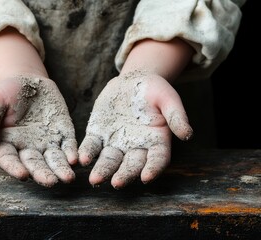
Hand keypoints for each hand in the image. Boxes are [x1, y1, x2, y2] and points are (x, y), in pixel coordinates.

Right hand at [0, 74, 77, 186]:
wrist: (28, 80)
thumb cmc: (7, 92)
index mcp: (7, 143)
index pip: (9, 160)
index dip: (14, 168)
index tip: (23, 175)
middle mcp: (27, 147)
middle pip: (34, 164)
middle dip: (43, 174)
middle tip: (51, 182)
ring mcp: (46, 142)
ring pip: (54, 160)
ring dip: (61, 169)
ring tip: (68, 178)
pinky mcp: (62, 133)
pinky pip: (68, 145)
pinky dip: (72, 153)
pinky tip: (76, 160)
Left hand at [78, 70, 192, 188]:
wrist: (131, 81)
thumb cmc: (154, 90)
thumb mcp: (168, 98)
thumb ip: (176, 115)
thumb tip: (187, 134)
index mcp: (156, 141)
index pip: (156, 159)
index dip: (152, 168)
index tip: (146, 177)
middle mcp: (135, 147)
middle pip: (130, 164)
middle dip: (124, 174)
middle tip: (116, 183)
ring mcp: (115, 142)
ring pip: (109, 160)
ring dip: (102, 170)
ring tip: (95, 180)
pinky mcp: (98, 134)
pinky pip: (91, 146)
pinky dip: (87, 153)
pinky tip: (81, 159)